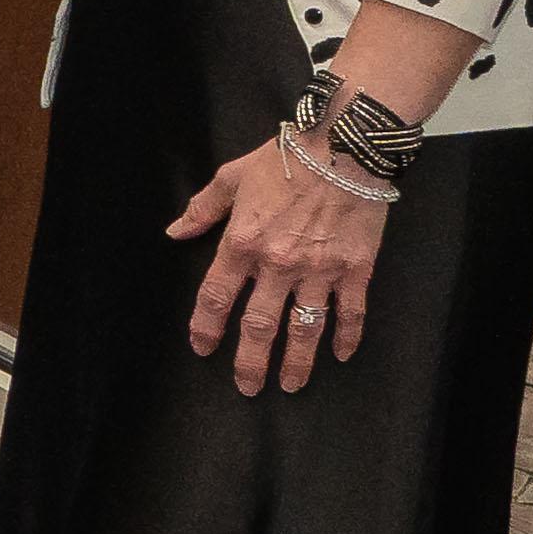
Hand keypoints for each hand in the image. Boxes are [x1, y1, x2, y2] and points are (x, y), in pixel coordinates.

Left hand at [169, 139, 384, 394]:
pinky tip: (341, 355)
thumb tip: (176, 231)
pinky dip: (346, 336)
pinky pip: (350, 311)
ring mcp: (319, 270)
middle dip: (250, 361)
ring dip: (296, 361)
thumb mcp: (232, 177)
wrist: (344, 146)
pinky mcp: (356, 269)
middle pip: (259, 324)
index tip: (202, 348)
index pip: (215, 297)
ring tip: (291, 385)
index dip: (206, 327)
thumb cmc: (286, 158)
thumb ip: (203, 209)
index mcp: (242, 243)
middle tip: (247, 387)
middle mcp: (277, 264)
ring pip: (304, 328)